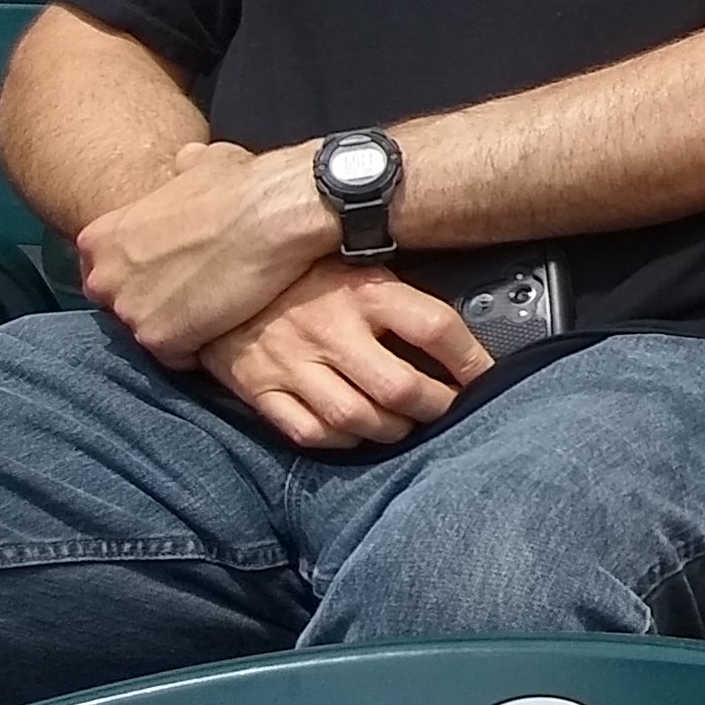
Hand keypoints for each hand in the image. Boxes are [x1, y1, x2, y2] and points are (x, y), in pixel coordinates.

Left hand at [79, 140, 336, 366]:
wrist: (276, 212)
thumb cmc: (245, 185)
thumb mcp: (201, 164)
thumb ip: (181, 172)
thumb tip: (187, 160)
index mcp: (99, 238)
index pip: (113, 272)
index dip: (151, 275)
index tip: (183, 271)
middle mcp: (104, 277)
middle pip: (127, 306)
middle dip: (160, 303)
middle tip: (204, 291)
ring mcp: (128, 311)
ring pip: (154, 333)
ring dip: (185, 326)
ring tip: (224, 307)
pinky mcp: (159, 339)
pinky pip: (178, 357)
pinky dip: (204, 345)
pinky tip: (232, 322)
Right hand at [194, 262, 491, 448]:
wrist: (216, 276)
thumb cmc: (303, 274)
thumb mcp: (357, 265)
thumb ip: (400, 298)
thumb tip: (459, 331)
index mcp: (364, 291)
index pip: (435, 328)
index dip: (473, 359)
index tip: (489, 376)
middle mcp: (330, 329)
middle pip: (401, 387)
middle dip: (437, 407)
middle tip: (449, 408)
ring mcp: (292, 363)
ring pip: (357, 417)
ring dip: (393, 429)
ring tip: (406, 424)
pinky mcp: (259, 389)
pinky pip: (310, 432)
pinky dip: (342, 440)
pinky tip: (357, 432)